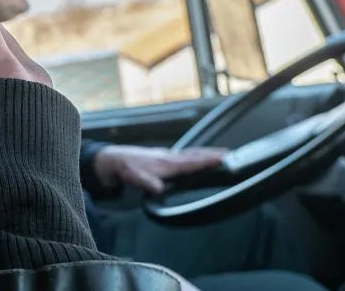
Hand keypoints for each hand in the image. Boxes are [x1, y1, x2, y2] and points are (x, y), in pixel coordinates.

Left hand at [92, 145, 226, 193]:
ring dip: (205, 154)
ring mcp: (167, 156)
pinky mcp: (164, 157)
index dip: (207, 160)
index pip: (192, 161)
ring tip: (219, 154)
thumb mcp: (136, 178)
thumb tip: (160, 190)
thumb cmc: (128, 168)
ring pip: (190, 154)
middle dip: (212, 154)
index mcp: (167, 163)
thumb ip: (149, 184)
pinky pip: (184, 155)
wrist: (116, 159)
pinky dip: (195, 155)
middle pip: (195, 154)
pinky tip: (196, 158)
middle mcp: (170, 157)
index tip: (223, 158)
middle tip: (229, 153)